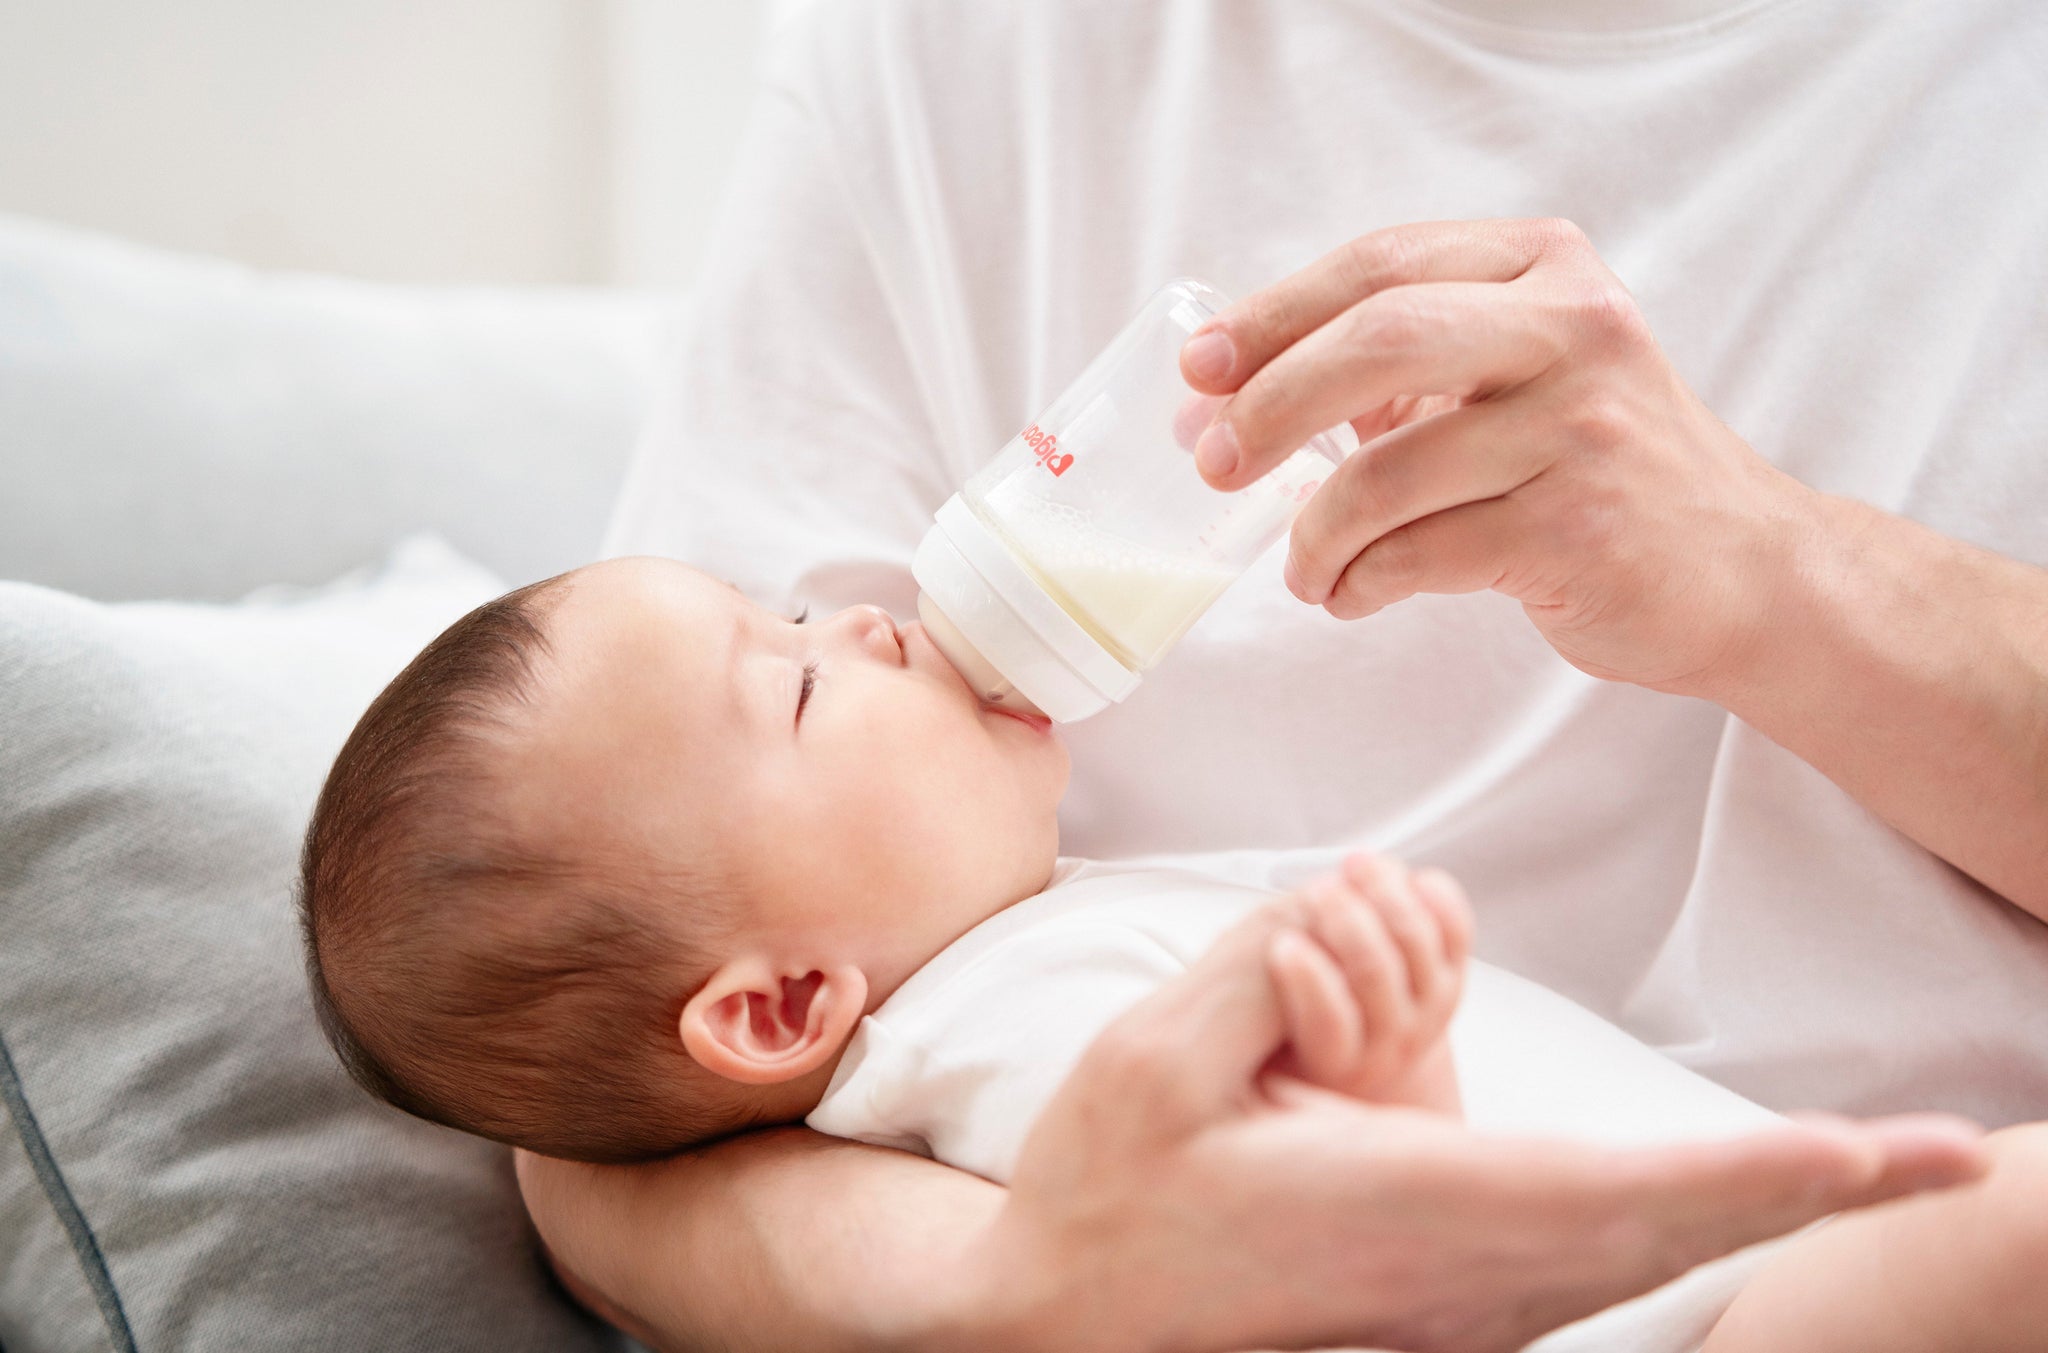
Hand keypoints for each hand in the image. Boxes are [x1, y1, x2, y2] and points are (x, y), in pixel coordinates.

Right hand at [973, 894, 1989, 1352]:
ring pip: (1647, 1248)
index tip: (1879, 1156)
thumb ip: (1259, 970)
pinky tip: (1715, 1165)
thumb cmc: (1109, 1193)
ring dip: (1760, 1199)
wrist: (1077, 1318)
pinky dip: (1685, 1206)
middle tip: (1963, 1161)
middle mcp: (1462, 1269)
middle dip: (1819, 1195)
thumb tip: (1347, 909)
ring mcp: (1468, 1294)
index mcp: (1399, 1210)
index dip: (1753, 1175)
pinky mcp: (1459, 1281)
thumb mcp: (1149, 1063)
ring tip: (1886, 1163)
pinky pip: (1597, 1240)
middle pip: (1674, 1234)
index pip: (1612, 1192)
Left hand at [1180, 217, 1821, 693]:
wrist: (1746, 569)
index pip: (1380, 265)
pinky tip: (1352, 592)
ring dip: (1316, 533)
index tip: (1200, 369)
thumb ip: (1391, 373)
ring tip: (1306, 567)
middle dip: (1273, 403)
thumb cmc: (1597, 468)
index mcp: (1546, 267)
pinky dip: (1361, 580)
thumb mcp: (1512, 380)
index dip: (1272, 315)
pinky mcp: (1581, 525)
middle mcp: (1575, 328)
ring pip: (1389, 471)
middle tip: (1216, 464)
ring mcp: (1584, 426)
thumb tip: (1224, 399)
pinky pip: (1421, 553)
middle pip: (1380, 339)